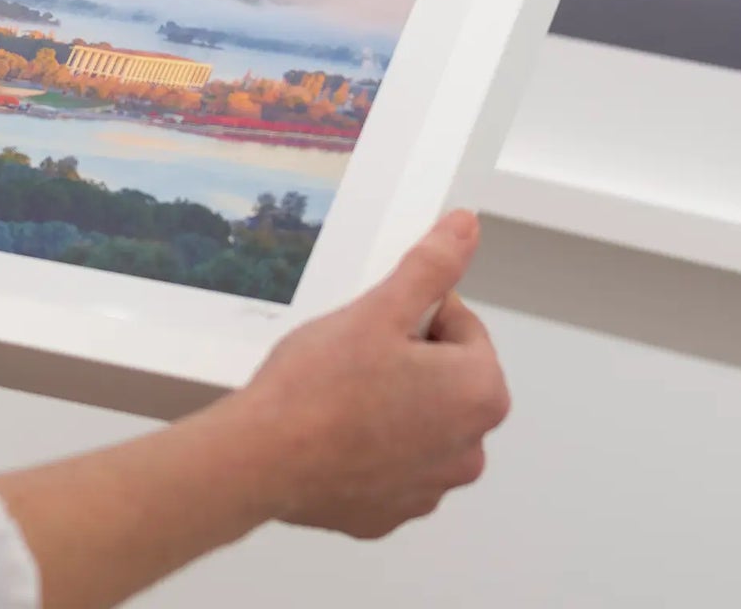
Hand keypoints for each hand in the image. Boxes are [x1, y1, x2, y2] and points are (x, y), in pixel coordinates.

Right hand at [230, 208, 507, 537]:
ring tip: (340, 396)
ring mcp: (432, 488)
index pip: (461, 327)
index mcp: (480, 393)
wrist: (260, 460)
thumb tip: (466, 227)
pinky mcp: (393, 513)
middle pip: (445, 378)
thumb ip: (432, 266)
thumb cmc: (318, 387)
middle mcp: (470, 449)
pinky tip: (333, 434)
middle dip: (408, 361)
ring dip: (393, 405)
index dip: (414, 315)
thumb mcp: (379, 309)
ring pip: (419, 422)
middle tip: (353, 356)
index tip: (374, 325)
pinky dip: (371, 448)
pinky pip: (392, 465)